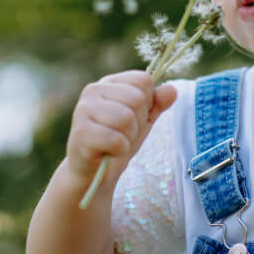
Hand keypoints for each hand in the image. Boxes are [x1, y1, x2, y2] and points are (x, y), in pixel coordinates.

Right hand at [66, 70, 176, 186]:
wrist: (93, 173)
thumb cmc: (117, 142)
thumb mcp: (142, 121)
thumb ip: (157, 104)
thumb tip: (172, 90)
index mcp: (109, 83)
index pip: (143, 80)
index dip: (147, 103)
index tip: (133, 118)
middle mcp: (93, 90)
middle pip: (137, 99)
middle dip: (138, 123)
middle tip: (122, 134)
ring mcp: (83, 110)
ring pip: (126, 118)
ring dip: (128, 137)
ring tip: (115, 143)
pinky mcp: (81, 132)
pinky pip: (116, 140)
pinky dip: (119, 150)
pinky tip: (107, 152)